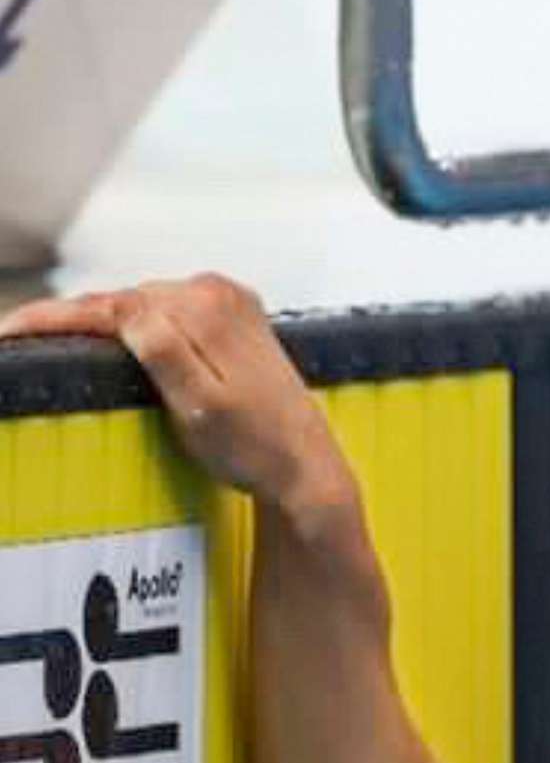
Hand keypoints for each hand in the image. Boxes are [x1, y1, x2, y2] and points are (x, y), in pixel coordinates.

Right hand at [0, 275, 349, 515]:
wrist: (306, 467)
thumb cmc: (255, 447)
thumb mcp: (199, 404)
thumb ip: (164, 350)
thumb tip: (128, 307)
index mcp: (206, 309)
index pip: (111, 305)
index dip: (54, 317)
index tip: (10, 330)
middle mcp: (219, 295)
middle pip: (125, 301)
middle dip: (73, 317)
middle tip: (20, 333)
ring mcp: (231, 305)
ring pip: (145, 306)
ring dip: (103, 320)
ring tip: (55, 335)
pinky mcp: (237, 321)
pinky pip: (170, 315)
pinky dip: (136, 325)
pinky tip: (114, 337)